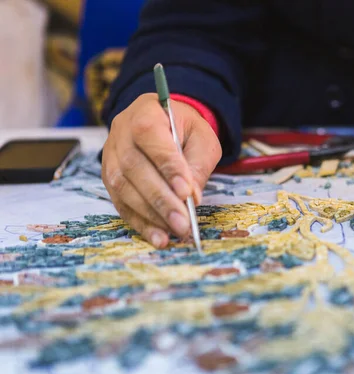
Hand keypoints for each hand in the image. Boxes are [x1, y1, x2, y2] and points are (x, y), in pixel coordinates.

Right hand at [102, 93, 221, 247]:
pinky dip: (141, 223)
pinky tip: (159, 237)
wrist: (161, 121)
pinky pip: (121, 204)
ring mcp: (110, 157)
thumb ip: (198, 163)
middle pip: (134, 168)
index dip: (168, 167)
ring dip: (151, 215)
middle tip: (183, 222)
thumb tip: (191, 197)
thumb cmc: (185, 128)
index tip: (186, 192)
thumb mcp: (202, 137)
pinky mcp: (109, 179)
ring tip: (176, 231)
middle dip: (161, 199)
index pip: (151, 138)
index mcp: (145, 113)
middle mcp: (121, 134)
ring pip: (124, 189)